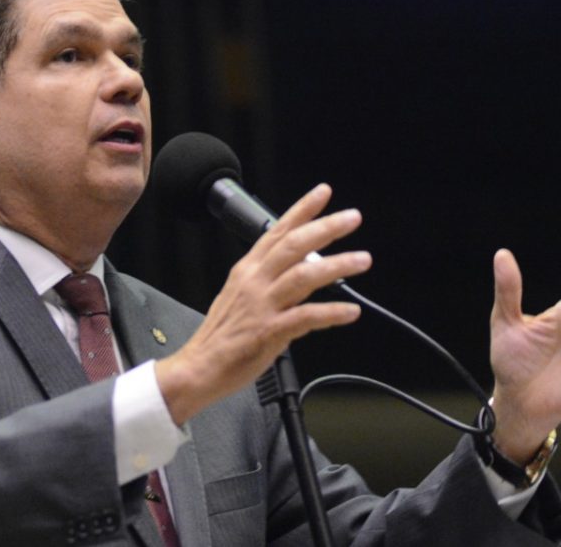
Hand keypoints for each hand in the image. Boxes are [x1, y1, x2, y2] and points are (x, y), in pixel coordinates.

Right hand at [155, 184, 371, 425]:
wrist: (198, 367)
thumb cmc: (221, 336)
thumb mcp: (240, 296)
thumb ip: (271, 280)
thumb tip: (303, 268)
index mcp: (247, 271)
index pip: (277, 231)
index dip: (302, 210)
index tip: (323, 193)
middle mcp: (254, 282)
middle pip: (293, 245)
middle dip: (326, 228)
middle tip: (352, 218)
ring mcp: (261, 305)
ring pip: (304, 275)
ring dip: (337, 265)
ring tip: (362, 260)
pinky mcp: (268, 331)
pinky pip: (306, 316)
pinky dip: (331, 313)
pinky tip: (350, 312)